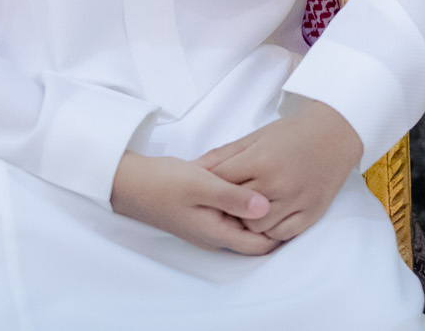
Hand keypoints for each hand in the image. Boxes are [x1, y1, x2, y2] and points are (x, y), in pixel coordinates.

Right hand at [110, 151, 278, 254]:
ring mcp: (207, 225)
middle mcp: (214, 235)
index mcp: (216, 234)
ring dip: (257, 206)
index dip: (281, 230)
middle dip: (272, 217)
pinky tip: (248, 179)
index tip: (294, 204)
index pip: (259, 245)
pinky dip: (242, 199)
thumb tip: (266, 208)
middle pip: (254, 234)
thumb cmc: (162, 183)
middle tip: (288, 189)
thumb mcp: (202, 185)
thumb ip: (234, 197)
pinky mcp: (202, 212)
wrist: (130, 182)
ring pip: (243, 221)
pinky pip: (230, 211)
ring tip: (273, 181)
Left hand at [198, 99, 364, 242]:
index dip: (212, 186)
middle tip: (230, 200)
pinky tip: (271, 215)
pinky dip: (272, 229)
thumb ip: (224, 155)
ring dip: (250, 221)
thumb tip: (194, 168)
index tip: (211, 187)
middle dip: (229, 206)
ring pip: (256, 228)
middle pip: (236, 210)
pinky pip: (281, 235)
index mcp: (261, 161)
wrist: (335, 133)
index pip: (221, 183)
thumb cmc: (293, 133)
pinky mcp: (311, 213)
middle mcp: (278, 184)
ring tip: (252, 207)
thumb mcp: (256, 137)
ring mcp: (296, 201)